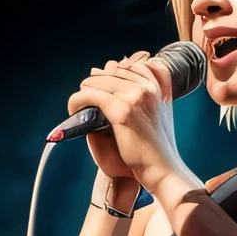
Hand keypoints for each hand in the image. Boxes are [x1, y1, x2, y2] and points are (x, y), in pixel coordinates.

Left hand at [70, 51, 185, 189]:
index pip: (128, 66)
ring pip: (97, 82)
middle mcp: (148, 88)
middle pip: (110, 71)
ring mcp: (136, 97)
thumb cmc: (155, 147)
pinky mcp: (122, 111)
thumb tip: (102, 70)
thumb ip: (138, 92)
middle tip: (86, 100)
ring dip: (84, 92)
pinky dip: (77, 101)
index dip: (111, 75)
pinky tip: (74, 110)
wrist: (162, 169)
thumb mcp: (156, 113)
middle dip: (95, 84)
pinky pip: (90, 95)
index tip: (102, 90)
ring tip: (79, 106)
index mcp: (157, 87)